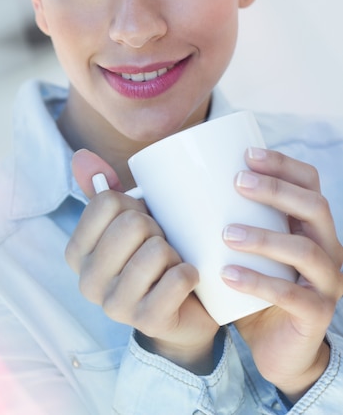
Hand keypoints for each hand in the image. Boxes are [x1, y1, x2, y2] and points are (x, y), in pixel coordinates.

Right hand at [66, 149, 218, 374]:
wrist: (183, 311)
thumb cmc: (152, 259)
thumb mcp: (126, 222)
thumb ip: (102, 190)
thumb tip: (81, 156)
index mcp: (76, 253)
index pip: (106, 202)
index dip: (134, 205)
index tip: (141, 223)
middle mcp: (87, 282)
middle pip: (132, 224)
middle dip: (157, 229)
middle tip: (160, 246)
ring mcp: (114, 306)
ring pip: (156, 251)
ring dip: (174, 253)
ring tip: (170, 265)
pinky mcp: (147, 322)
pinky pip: (177, 279)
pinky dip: (190, 273)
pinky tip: (185, 281)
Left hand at [221, 148, 342, 401]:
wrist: (272, 346)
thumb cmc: (252, 285)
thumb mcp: (245, 247)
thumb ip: (227, 218)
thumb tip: (173, 185)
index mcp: (309, 225)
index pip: (309, 182)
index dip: (283, 164)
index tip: (246, 154)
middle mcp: (327, 247)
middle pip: (314, 207)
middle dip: (276, 190)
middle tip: (237, 183)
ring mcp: (326, 282)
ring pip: (306, 250)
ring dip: (265, 236)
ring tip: (226, 233)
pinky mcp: (316, 314)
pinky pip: (293, 295)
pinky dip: (259, 282)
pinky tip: (228, 275)